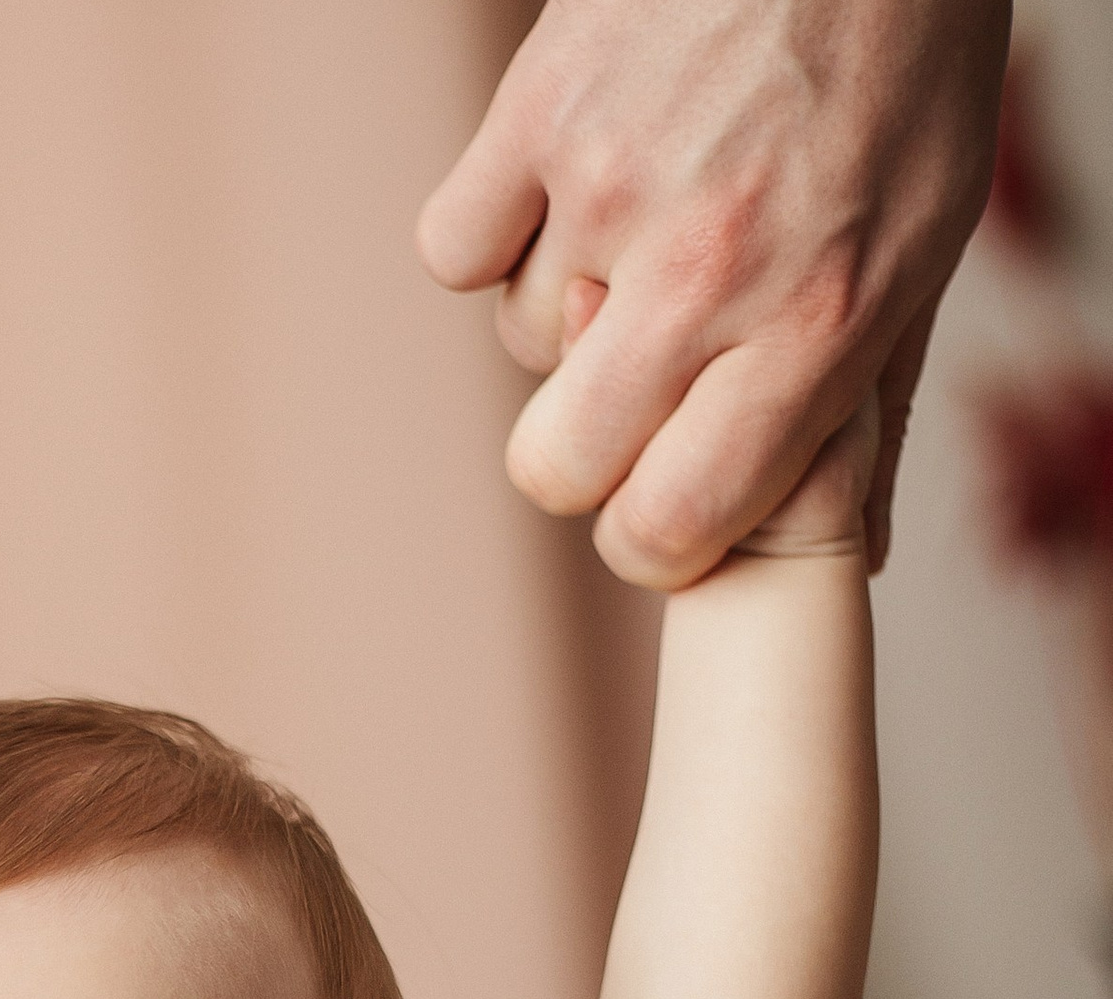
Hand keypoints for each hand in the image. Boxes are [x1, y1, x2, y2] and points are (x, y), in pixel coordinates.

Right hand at [418, 0, 1008, 585]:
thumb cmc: (898, 62)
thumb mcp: (923, 237)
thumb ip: (867, 401)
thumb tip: (850, 555)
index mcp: (815, 319)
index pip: (664, 528)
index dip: (648, 534)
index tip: (661, 497)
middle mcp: (709, 267)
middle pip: (557, 468)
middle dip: (585, 447)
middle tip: (634, 377)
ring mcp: (613, 188)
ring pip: (521, 345)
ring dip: (566, 303)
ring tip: (644, 209)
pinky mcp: (538, 112)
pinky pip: (457, 251)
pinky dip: (495, 227)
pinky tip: (568, 176)